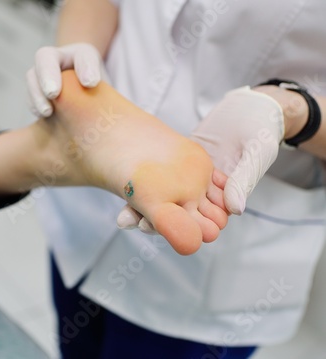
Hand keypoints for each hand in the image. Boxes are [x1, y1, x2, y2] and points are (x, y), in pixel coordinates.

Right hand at [26, 43, 103, 116]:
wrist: (83, 92)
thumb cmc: (96, 87)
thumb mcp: (105, 83)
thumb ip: (105, 87)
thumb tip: (99, 94)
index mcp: (79, 55)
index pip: (82, 55)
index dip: (85, 67)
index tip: (91, 83)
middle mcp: (58, 60)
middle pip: (45, 58)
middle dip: (48, 75)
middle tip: (54, 93)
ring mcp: (42, 75)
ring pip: (32, 77)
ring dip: (37, 94)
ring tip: (47, 112)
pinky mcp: (36, 92)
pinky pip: (30, 96)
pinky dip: (34, 105)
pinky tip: (43, 117)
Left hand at [117, 86, 284, 231]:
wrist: (254, 107)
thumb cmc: (262, 130)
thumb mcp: (257, 153)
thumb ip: (244, 180)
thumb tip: (235, 210)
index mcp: (222, 196)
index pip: (195, 220)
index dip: (173, 226)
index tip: (147, 226)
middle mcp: (202, 190)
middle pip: (173, 211)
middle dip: (149, 218)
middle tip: (126, 221)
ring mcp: (188, 175)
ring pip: (163, 195)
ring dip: (142, 203)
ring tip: (122, 213)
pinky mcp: (179, 159)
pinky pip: (160, 174)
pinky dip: (144, 180)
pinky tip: (124, 183)